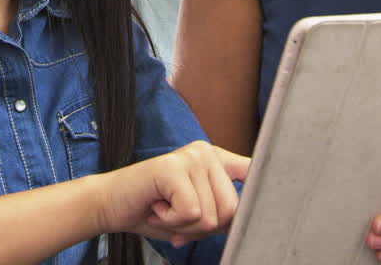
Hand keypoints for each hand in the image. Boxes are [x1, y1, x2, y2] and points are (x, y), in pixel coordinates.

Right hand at [96, 140, 248, 246]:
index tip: (270, 205)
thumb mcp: (197, 214)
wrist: (110, 206)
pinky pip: (191, 212)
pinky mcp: (174, 167)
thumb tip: (252, 222)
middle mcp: (207, 153)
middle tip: (177, 216)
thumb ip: (223, 213)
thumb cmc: (153, 211)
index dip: (259, 193)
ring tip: (165, 210)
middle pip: (232, 209)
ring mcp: (191, 156)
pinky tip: (157, 207)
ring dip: (185, 226)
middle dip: (204, 227)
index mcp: (217, 161)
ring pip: (211, 215)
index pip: (253, 173)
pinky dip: (171, 222)